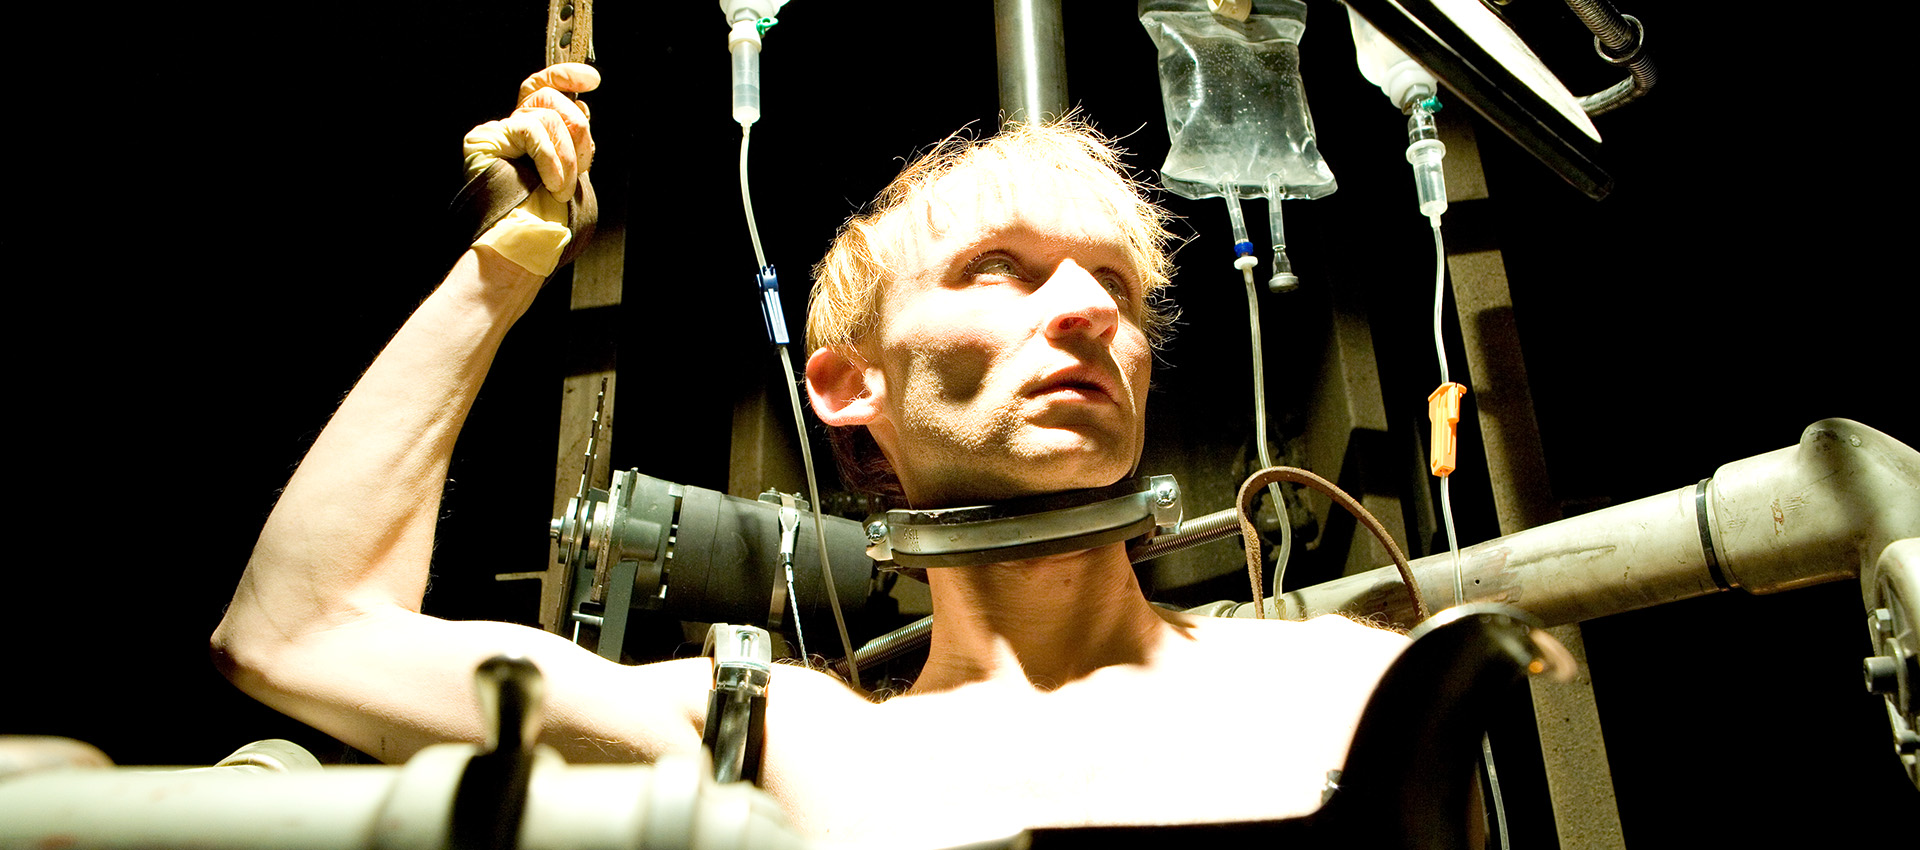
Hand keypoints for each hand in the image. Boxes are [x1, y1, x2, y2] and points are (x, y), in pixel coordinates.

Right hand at [464, 64, 600, 276]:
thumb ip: (573, 139)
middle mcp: (512, 128)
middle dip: (578, 129)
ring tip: (562, 186)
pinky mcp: (484, 139)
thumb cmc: (547, 219)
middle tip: (580, 165)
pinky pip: (531, 129)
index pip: (544, 88)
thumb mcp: (570, 171)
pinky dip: (551, 158)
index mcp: (532, 133)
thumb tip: (583, 106)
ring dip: (566, 154)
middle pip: (549, 96)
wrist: (523, 246)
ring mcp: (497, 133)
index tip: (592, 79)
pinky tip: (552, 183)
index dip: (566, 76)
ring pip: (546, 113)